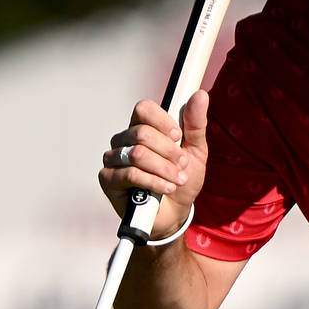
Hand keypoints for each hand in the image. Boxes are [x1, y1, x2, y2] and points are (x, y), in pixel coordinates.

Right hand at [98, 89, 209, 240]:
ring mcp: (113, 159)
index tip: (178, 136)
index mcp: (142, 127)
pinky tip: (165, 188)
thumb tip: (200, 95)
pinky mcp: (108, 179)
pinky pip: (129, 174)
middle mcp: (124, 140)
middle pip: (142, 133)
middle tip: (181, 165)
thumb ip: (195, 124)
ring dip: (163, 169)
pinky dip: (153, 182)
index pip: (143, 109)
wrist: (175, 214)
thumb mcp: (196, 152)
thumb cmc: (181, 181)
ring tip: (176, 180)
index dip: (162, 121)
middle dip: (168, 151)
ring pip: (137, 154)